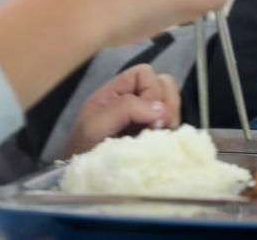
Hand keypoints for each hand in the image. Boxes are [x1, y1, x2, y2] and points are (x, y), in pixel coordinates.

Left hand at [62, 64, 179, 157]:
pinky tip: (162, 144)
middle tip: (157, 127)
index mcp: (115, 92)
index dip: (151, 90)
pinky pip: (175, 124)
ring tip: (158, 136)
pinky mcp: (156, 137)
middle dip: (166, 104)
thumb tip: (160, 108)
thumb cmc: (81, 153)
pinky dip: (173, 132)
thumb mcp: (93, 126)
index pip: (144, 73)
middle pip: (164, 84)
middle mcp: (133, 101)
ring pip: (173, 104)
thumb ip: (123, 109)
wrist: (83, 183)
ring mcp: (146, 119)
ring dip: (171, 118)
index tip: (148, 117)